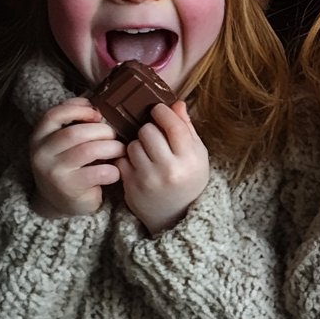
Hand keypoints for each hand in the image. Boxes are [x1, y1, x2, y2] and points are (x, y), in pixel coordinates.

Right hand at [29, 97, 123, 217]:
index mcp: (39, 137)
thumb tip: (97, 104)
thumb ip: (76, 123)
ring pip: (89, 150)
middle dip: (103, 131)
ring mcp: (53, 172)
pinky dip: (113, 170)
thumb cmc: (71, 164)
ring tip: (119, 150)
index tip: (97, 113)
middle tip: (115, 135)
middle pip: (76, 133)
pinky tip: (115, 172)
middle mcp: (41, 154)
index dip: (78, 110)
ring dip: (112, 148)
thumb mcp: (65, 142)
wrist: (61, 202)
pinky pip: (99, 172)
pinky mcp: (69, 188)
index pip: (53, 115)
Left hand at [120, 101, 209, 234]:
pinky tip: (138, 164)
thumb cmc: (190, 179)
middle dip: (149, 129)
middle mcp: (169, 170)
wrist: (176, 216)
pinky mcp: (130, 187)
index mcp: (190, 159)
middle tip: (154, 135)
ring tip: (147, 152)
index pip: (173, 126)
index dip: (163, 112)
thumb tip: (176, 103)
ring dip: (138, 144)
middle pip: (148, 131)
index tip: (157, 109)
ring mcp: (147, 179)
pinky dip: (127, 159)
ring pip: (132, 144)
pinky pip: (121, 160)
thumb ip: (187, 128)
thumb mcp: (198, 154)